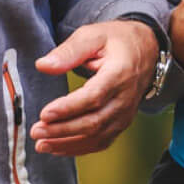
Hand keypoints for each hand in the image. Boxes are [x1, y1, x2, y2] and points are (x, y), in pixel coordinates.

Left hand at [29, 19, 158, 156]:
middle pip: (93, 122)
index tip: (45, 114)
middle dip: (62, 130)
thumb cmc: (117, 41)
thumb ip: (68, 51)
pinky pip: (101, 142)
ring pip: (96, 136)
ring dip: (67, 143)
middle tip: (36, 131)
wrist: (146, 50)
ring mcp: (125, 114)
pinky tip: (58, 147)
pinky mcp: (121, 122)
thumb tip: (43, 65)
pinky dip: (78, 148)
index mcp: (119, 73)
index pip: (94, 97)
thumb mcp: (93, 36)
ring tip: (41, 144)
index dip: (69, 108)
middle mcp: (125, 98)